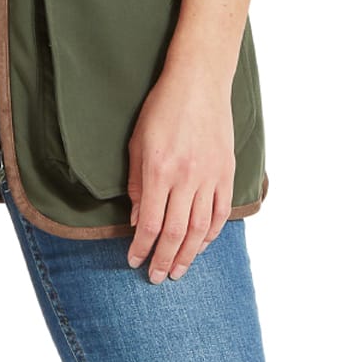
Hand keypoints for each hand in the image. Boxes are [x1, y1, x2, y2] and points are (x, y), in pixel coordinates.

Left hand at [124, 67, 236, 281]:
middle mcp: (186, 178)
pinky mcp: (226, 172)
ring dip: (188, 254)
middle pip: (175, 232)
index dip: (142, 247)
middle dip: (164, 259)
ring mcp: (210, 176)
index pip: (150, 223)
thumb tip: (136, 220)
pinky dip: (211, 234)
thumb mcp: (136, 144)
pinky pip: (221, 211)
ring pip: (200, 228)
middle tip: (157, 278)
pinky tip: (201, 246)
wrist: (199, 83)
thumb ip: (135, 184)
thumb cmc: (161, 109)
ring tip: (179, 271)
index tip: (134, 261)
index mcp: (160, 171)